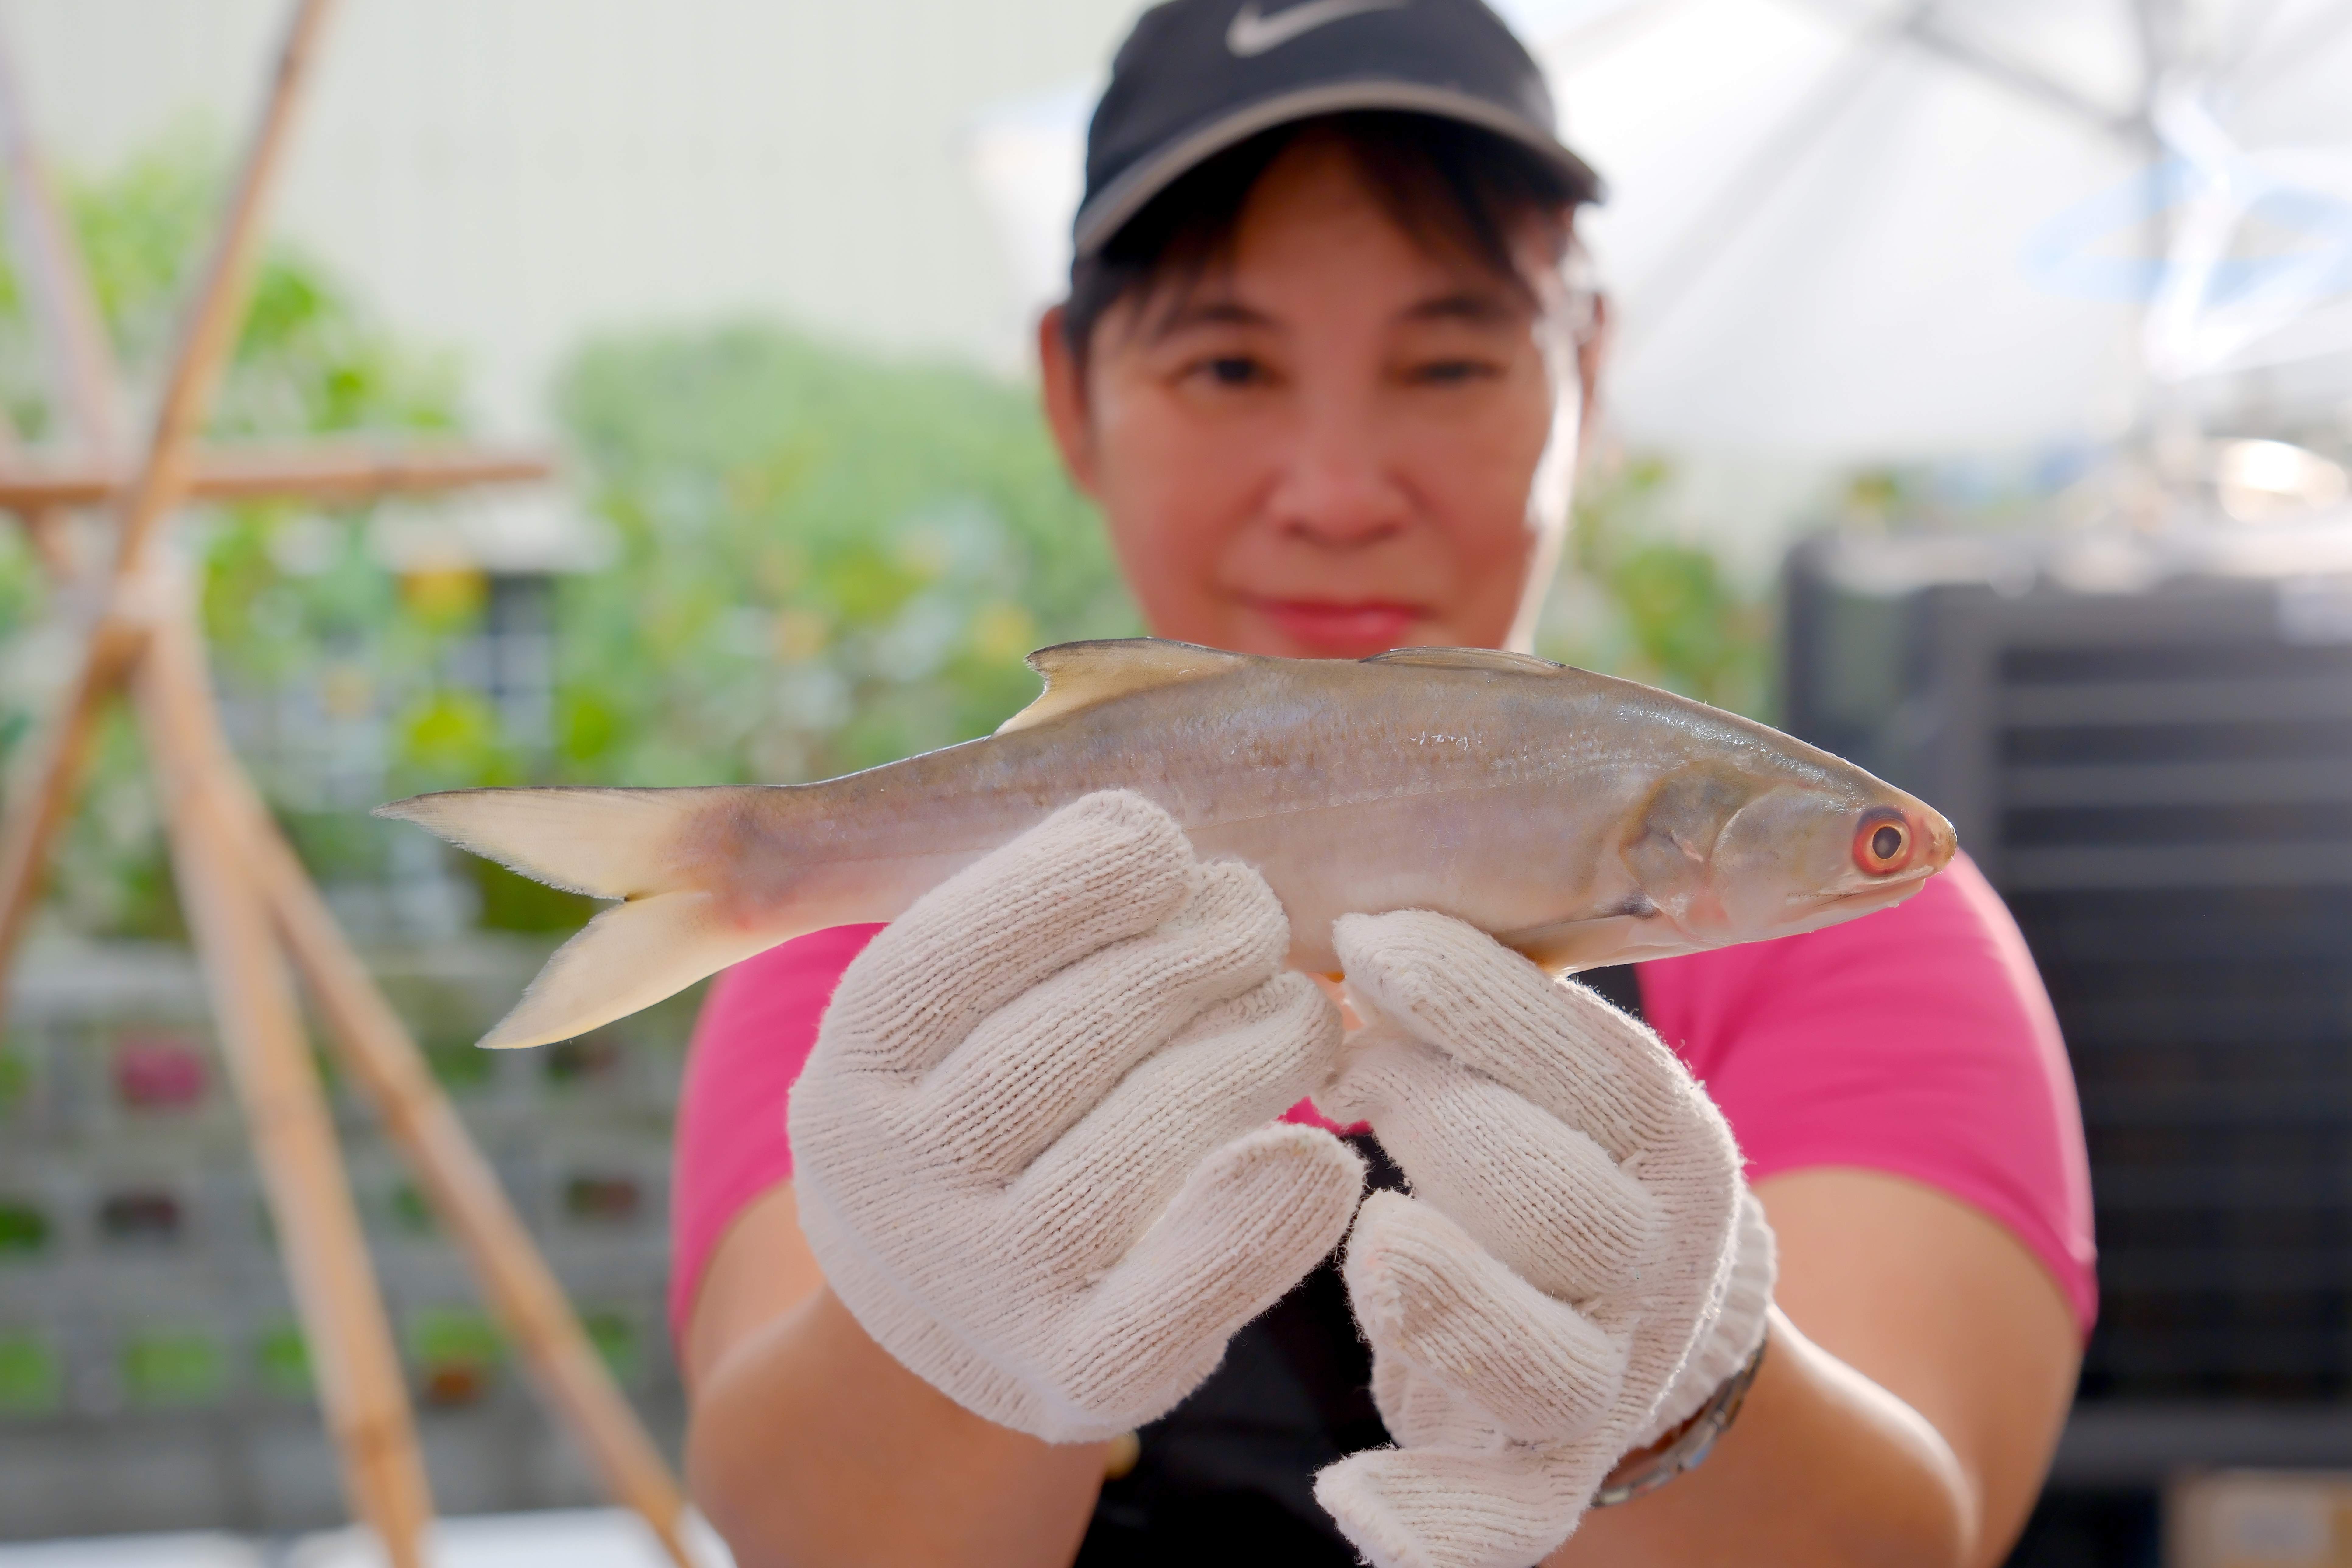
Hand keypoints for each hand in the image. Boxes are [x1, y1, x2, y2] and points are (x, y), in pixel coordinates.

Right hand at [788, 790, 1365, 1442]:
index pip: (971, 941)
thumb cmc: (981, 1115)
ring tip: (1299, 1009)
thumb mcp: (946, 1015)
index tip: (1167, 849)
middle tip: (1257, 917)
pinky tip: (1325, 1159)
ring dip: (1259, 1042)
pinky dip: (1268, 1215)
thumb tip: (1147, 835)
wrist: (951, 1317)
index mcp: (850, 1068)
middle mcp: (894, 1184)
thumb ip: (1021, 924)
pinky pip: (1188, 1289)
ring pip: (1154, 1130)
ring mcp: (982, 1288)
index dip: (1091, 873)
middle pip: (1082, 1028)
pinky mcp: (1078, 1378)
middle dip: (1198, 947)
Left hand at [1313, 911, 1758, 1567]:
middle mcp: (1652, 1259)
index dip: (1469, 996)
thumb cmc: (1539, 1146)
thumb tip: (1362, 935)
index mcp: (1662, 1136)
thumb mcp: (1546, 1067)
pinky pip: (1508, 1517)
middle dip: (1435, 1118)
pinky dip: (1436, 1522)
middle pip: (1552, 1199)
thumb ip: (1484, 1012)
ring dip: (1445, 1294)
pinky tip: (1350, 1494)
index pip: (1584, 1060)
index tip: (1367, 937)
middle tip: (1351, 1070)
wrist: (1633, 1318)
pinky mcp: (1554, 1468)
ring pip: (1532, 1354)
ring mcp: (1606, 1375)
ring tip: (1381, 1238)